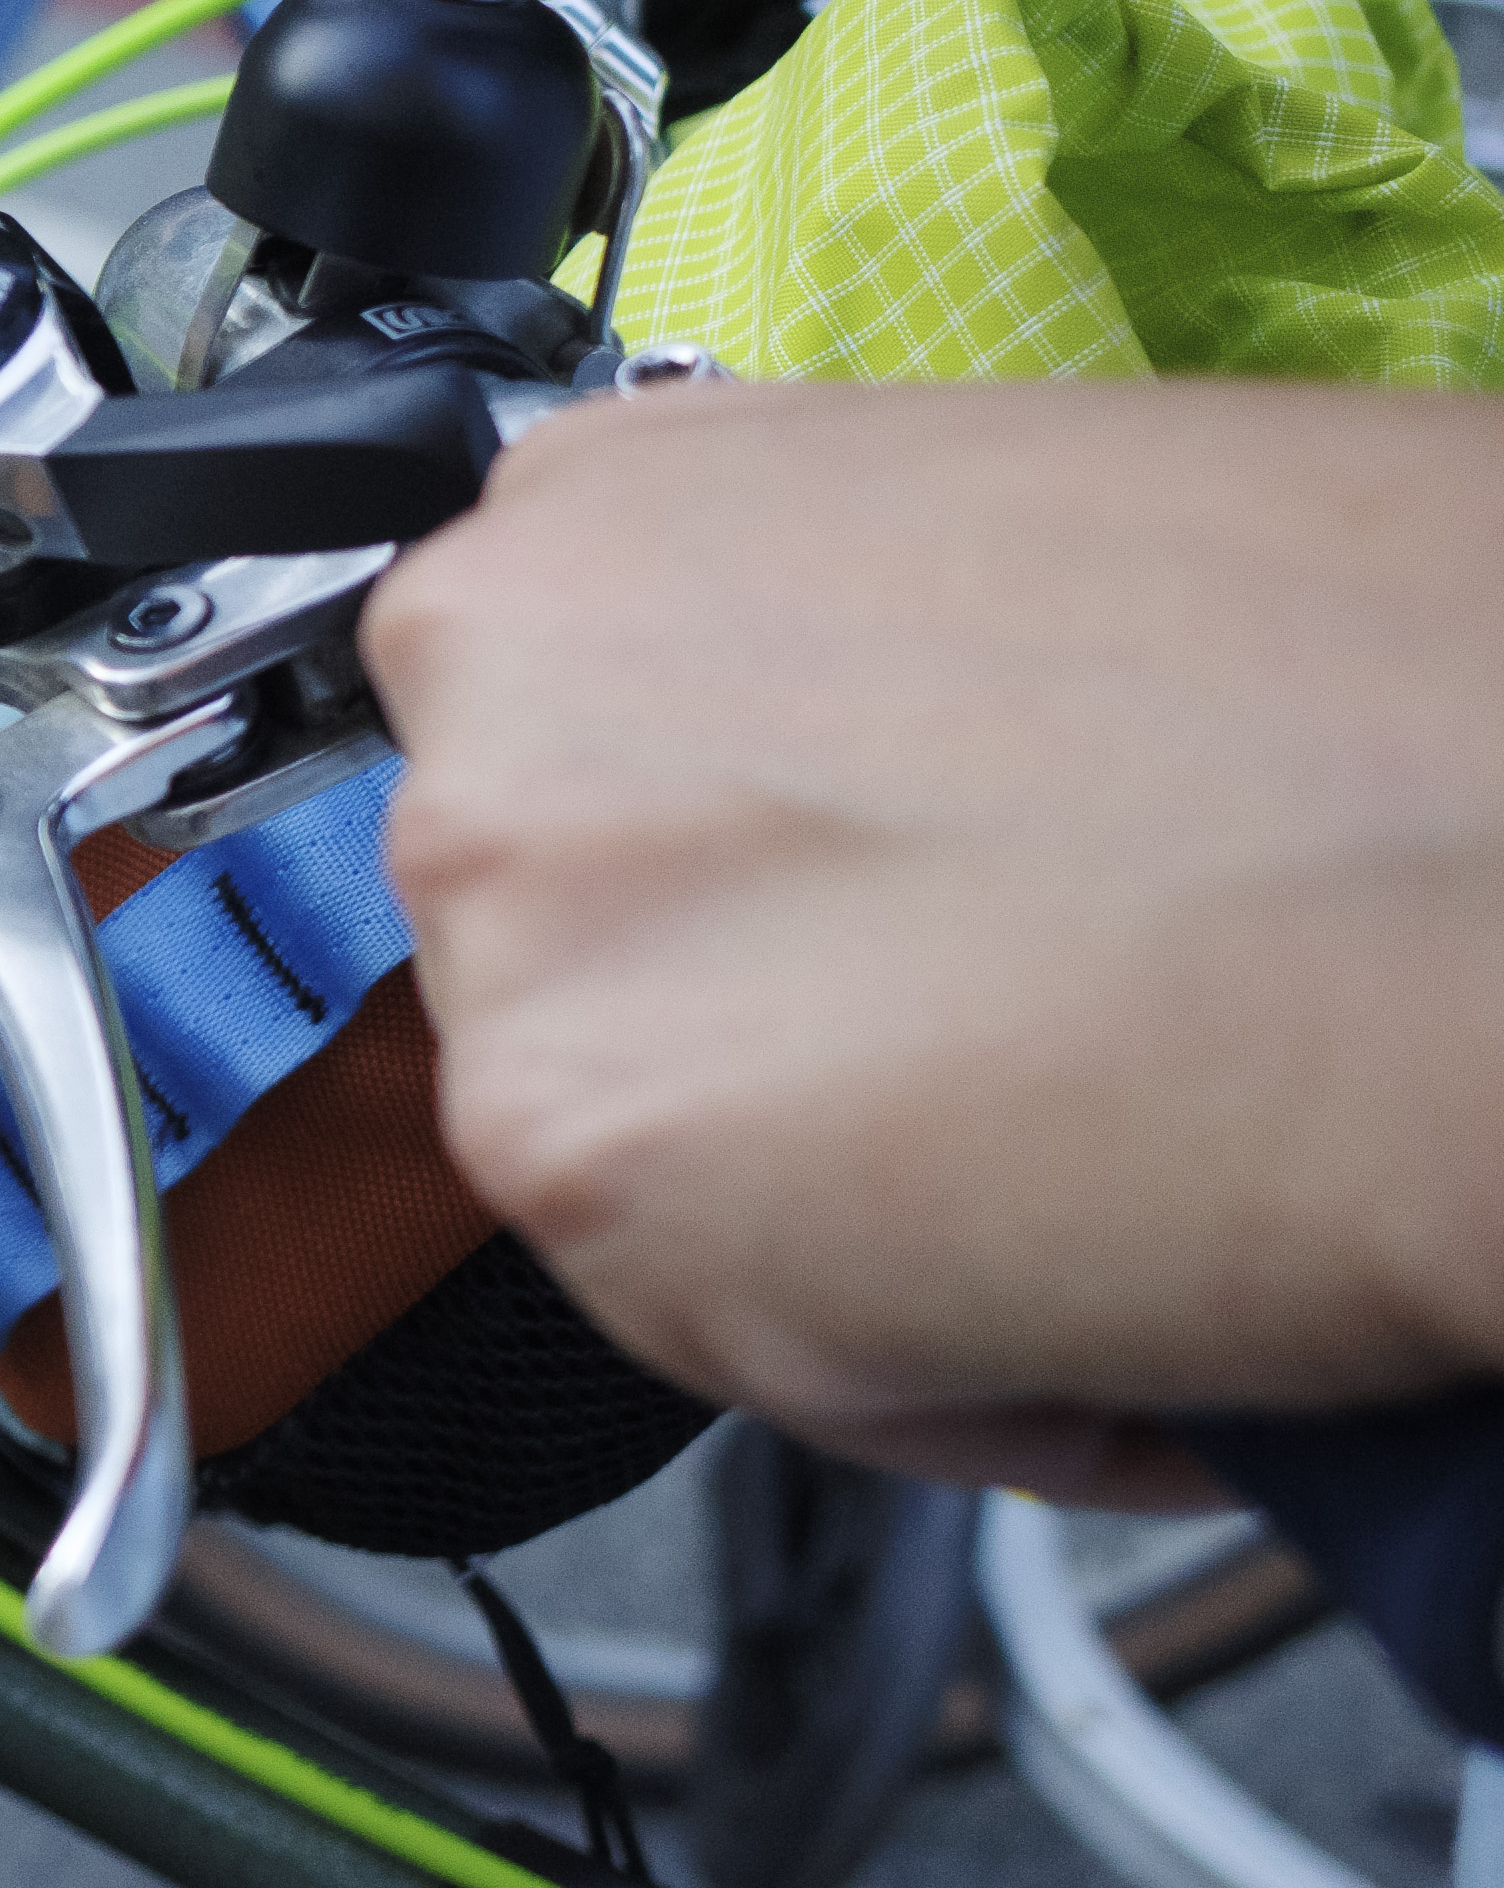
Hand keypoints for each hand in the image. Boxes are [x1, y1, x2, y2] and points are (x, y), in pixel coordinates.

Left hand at [362, 372, 1503, 1499]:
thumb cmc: (1395, 683)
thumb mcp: (1017, 548)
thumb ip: (837, 657)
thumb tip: (833, 778)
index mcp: (597, 528)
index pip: (587, 761)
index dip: (765, 867)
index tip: (891, 905)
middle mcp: (491, 719)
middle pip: (601, 963)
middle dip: (788, 1029)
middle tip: (1028, 1026)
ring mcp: (513, 951)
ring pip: (669, 1168)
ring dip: (868, 1205)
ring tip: (1115, 1128)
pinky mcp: (587, 1172)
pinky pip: (764, 1344)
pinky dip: (946, 1359)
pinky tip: (1132, 1254)